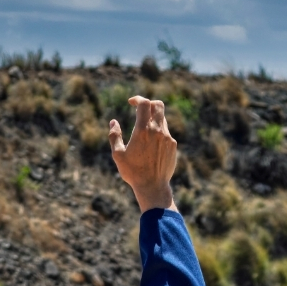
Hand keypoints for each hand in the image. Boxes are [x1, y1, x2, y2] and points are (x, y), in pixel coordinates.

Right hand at [108, 96, 178, 212]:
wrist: (153, 186)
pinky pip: (166, 132)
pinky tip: (150, 145)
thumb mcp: (118, 154)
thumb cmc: (133, 172)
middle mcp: (157, 131)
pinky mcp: (173, 145)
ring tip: (143, 130)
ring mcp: (167, 138)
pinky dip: (158, 131)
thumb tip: (113, 122)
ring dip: (153, 118)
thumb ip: (114, 136)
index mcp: (142, 131)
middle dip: (149, 104)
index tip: (131, 102)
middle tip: (140, 110)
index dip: (137, 99)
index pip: (144, 104)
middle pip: (158, 105)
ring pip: (162, 119)